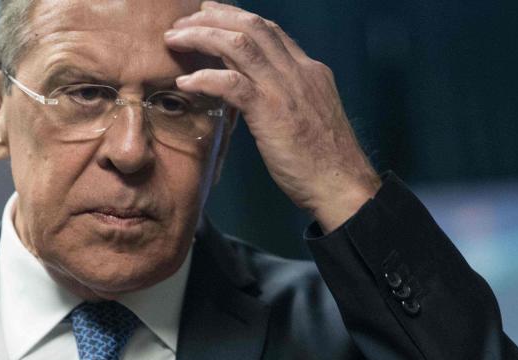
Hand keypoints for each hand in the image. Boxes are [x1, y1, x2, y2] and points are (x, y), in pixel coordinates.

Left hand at [165, 1, 380, 231]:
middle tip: (184, 20)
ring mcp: (285, 90)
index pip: (270, 29)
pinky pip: (232, 84)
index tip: (209, 14)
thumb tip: (256, 92)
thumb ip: (287, 96)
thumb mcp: (310, 114)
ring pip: (239, 45)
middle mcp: (298, 71)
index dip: (236, 17)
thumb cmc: (324, 160)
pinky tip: (184, 83)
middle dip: (213, 17)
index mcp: (309, 70)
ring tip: (174, 39)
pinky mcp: (272, 113)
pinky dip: (204, 78)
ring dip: (201, 36)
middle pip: (252, 26)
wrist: (343, 185)